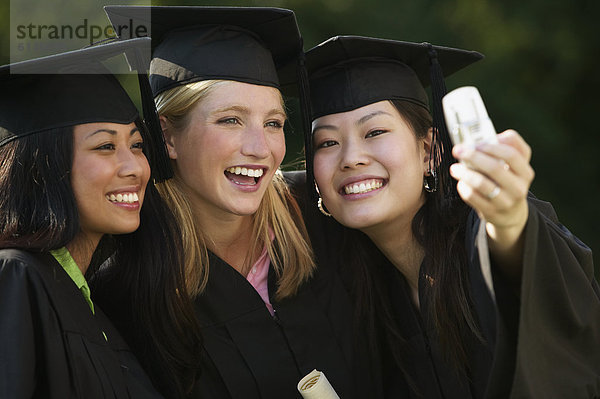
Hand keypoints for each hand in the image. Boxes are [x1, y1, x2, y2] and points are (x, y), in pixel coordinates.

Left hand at [449, 130, 534, 274]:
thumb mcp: (513, 167)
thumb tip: (481, 136)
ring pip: (481, 184)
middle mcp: (519, 186)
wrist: (511, 214)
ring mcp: (506, 201)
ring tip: (455, 168)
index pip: (513, 154)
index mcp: (525, 171)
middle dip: (473, 156)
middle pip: (495, 167)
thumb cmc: (507, 182)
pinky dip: (463, 188)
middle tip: (458, 150)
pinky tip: (461, 182)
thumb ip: (503, 149)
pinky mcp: (492, 212)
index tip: (477, 141)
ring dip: (464, 173)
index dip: (493, 146)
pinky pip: (473, 197)